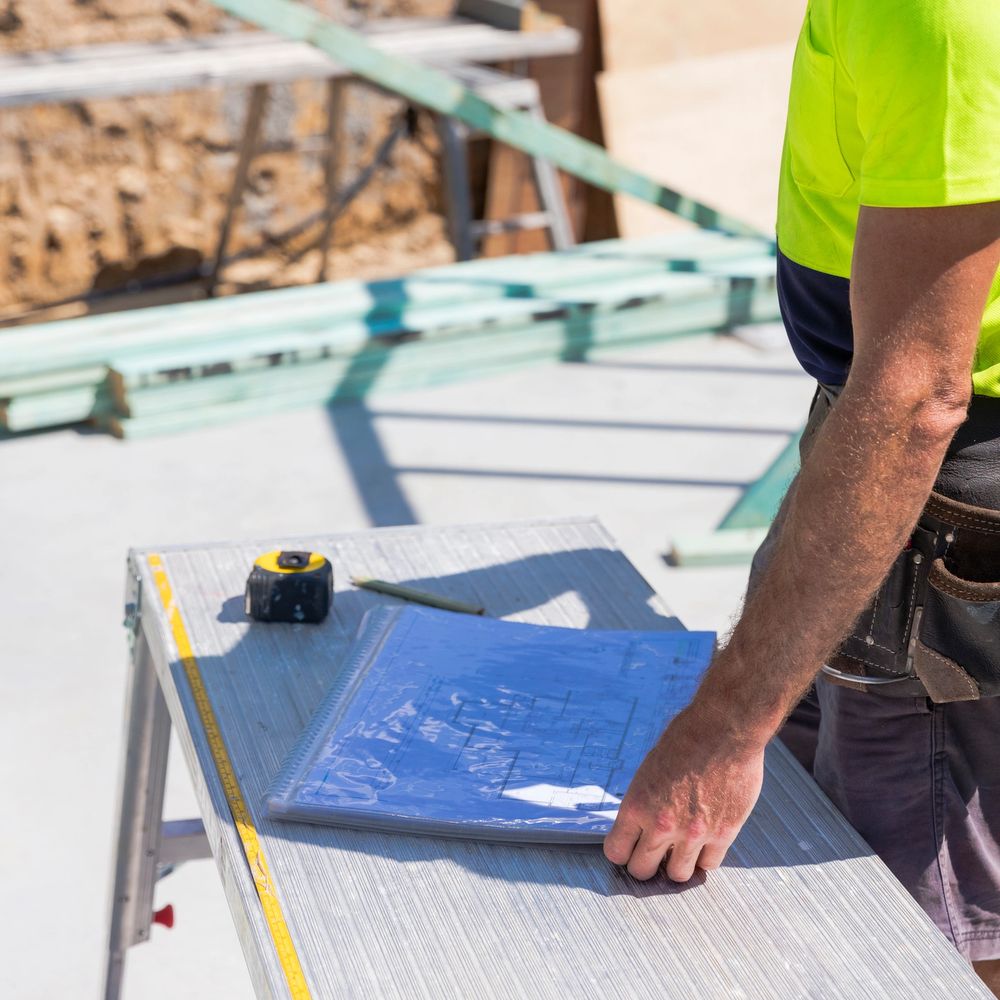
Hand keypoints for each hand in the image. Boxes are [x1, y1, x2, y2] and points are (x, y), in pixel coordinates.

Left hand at [603, 701, 765, 881]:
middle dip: (644, 863)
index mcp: (637, 805)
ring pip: (677, 875)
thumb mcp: (649, 769)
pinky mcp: (723, 833)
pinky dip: (705, 857)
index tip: (627, 848)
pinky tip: (704, 841)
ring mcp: (693, 833)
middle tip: (652, 853)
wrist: (724, 730)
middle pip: (642, 871)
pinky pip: (709, 864)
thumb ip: (644, 802)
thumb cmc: (686, 739)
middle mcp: (662, 825)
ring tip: (680, 849)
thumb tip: (640, 825)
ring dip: (676, 864)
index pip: (616, 852)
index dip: (621, 852)